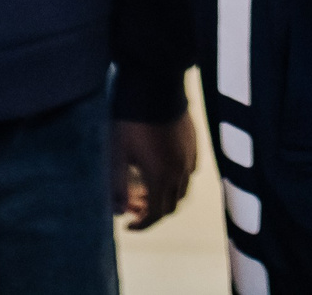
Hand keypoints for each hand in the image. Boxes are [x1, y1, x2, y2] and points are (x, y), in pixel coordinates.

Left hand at [108, 112, 196, 229]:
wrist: (155, 87)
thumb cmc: (132, 121)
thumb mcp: (118, 154)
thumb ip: (118, 186)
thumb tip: (117, 211)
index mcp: (160, 177)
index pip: (156, 215)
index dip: (142, 225)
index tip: (128, 225)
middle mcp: (179, 172)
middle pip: (171, 206)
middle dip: (152, 212)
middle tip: (134, 206)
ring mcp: (189, 157)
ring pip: (182, 190)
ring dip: (165, 196)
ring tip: (147, 188)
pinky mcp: (194, 144)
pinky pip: (189, 171)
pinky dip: (176, 180)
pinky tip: (162, 168)